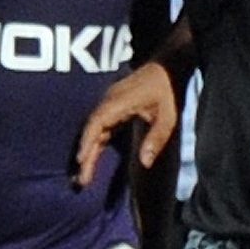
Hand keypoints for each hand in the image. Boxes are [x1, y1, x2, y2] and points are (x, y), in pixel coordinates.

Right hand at [74, 64, 178, 184]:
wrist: (167, 68)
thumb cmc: (167, 91)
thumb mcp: (168, 116)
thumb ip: (156, 138)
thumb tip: (145, 163)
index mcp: (119, 102)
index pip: (97, 122)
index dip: (88, 141)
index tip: (81, 159)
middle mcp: (108, 102)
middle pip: (91, 130)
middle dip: (85, 155)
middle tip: (81, 180)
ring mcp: (108, 104)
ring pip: (93, 130)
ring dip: (88, 151)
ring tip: (84, 174)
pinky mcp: (112, 108)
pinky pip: (99, 127)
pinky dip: (94, 143)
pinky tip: (92, 157)